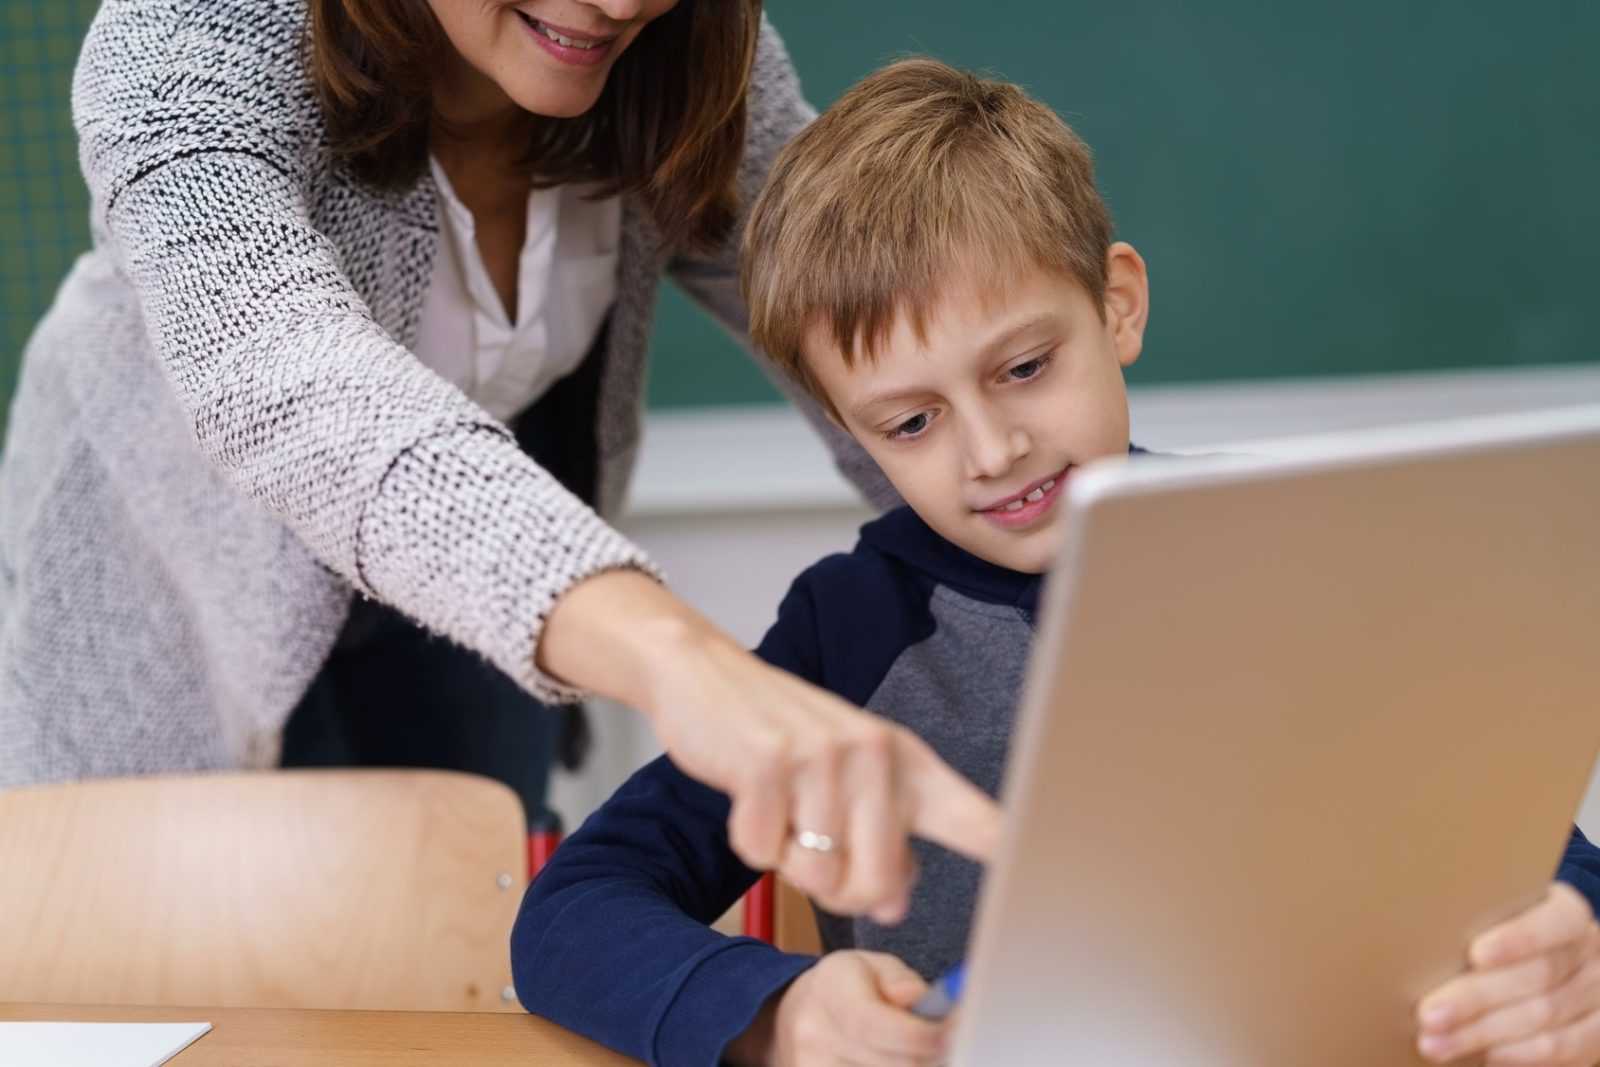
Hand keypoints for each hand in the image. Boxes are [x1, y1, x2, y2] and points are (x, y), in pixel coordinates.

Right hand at [538, 571, 1000, 922]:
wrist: (709, 675)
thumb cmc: (785, 737)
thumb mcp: (848, 783)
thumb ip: (882, 843)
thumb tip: (894, 902)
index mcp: (909, 764)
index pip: (977, 820)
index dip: (1015, 855)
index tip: (1050, 885)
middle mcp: (877, 755)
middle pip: (875, 884)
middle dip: (838, 892)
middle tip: (816, 855)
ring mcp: (823, 754)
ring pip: (815, 873)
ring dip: (786, 859)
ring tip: (780, 809)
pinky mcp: (769, 760)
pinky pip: (761, 851)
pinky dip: (748, 840)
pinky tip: (748, 796)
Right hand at [728, 951, 949, 1066]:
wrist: (798, 1014)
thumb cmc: (847, 987)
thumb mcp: (874, 966)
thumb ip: (901, 981)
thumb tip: (916, 999)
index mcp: (831, 989)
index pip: (874, 1024)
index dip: (921, 1035)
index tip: (953, 1032)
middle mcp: (813, 1034)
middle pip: (891, 1064)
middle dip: (932, 1057)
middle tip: (951, 1043)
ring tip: (920, 1053)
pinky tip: (898, 1063)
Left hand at [1417, 882, 1599, 1064]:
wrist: (1562, 966)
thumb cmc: (1507, 935)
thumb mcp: (1502, 918)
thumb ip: (1475, 924)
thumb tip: (1416, 943)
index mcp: (1567, 914)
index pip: (1553, 922)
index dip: (1519, 939)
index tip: (1476, 953)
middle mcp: (1591, 953)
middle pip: (1538, 977)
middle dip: (1477, 999)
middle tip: (1427, 1014)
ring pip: (1546, 1019)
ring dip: (1484, 1035)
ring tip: (1435, 1043)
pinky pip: (1566, 1051)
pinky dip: (1520, 1056)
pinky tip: (1483, 1057)